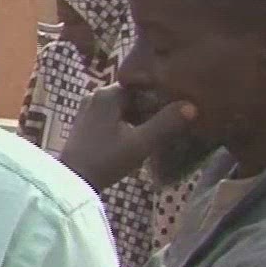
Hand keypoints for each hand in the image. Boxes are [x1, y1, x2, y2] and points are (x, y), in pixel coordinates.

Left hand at [61, 85, 196, 191]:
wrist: (73, 180)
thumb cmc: (107, 159)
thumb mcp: (141, 143)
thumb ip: (166, 123)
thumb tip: (191, 106)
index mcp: (107, 94)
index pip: (142, 86)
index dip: (161, 96)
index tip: (178, 107)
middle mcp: (95, 96)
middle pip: (132, 96)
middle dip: (152, 107)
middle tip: (174, 120)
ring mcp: (88, 109)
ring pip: (124, 107)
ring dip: (141, 116)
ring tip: (162, 129)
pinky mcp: (86, 123)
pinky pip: (114, 116)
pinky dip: (128, 123)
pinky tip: (141, 136)